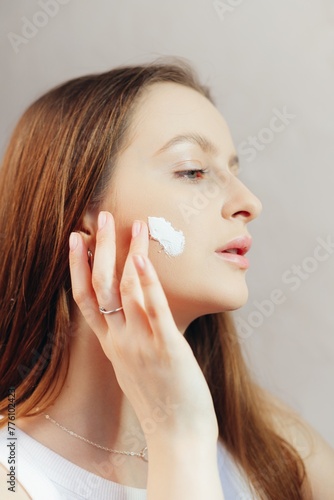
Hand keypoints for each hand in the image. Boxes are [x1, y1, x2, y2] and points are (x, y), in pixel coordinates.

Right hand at [69, 211, 217, 443]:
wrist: (177, 436)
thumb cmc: (161, 400)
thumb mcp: (136, 366)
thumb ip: (132, 339)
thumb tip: (138, 314)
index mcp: (112, 344)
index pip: (85, 299)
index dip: (77, 267)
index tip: (76, 240)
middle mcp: (120, 341)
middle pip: (101, 287)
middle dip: (100, 249)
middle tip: (101, 217)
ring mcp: (140, 344)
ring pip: (126, 291)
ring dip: (129, 254)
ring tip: (135, 224)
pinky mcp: (166, 348)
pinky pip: (153, 310)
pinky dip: (147, 283)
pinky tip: (143, 259)